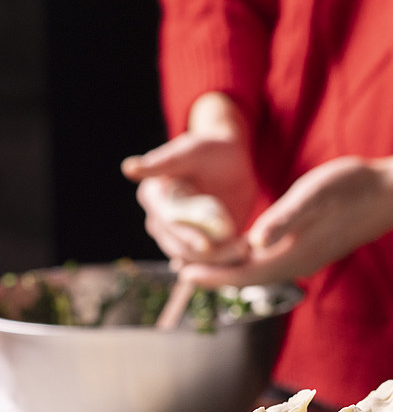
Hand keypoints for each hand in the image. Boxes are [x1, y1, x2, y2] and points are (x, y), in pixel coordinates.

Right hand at [121, 93, 258, 267]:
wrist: (232, 160)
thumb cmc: (209, 148)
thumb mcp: (189, 152)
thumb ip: (162, 163)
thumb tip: (128, 169)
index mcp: (154, 199)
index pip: (169, 224)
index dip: (187, 237)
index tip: (206, 246)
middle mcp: (162, 223)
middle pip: (181, 248)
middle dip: (209, 254)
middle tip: (239, 251)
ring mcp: (182, 237)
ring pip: (197, 260)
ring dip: (220, 261)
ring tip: (246, 251)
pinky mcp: (202, 246)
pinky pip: (211, 262)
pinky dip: (226, 263)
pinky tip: (246, 258)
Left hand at [177, 154, 387, 286]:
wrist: (388, 195)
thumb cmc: (351, 188)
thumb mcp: (314, 196)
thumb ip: (283, 220)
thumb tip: (254, 243)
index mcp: (293, 254)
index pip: (243, 273)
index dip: (212, 275)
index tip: (182, 273)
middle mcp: (297, 263)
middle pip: (247, 277)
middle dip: (214, 276)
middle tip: (179, 271)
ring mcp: (305, 258)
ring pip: (258, 272)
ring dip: (229, 269)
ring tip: (201, 264)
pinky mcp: (310, 249)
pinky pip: (271, 263)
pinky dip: (248, 260)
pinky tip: (240, 250)